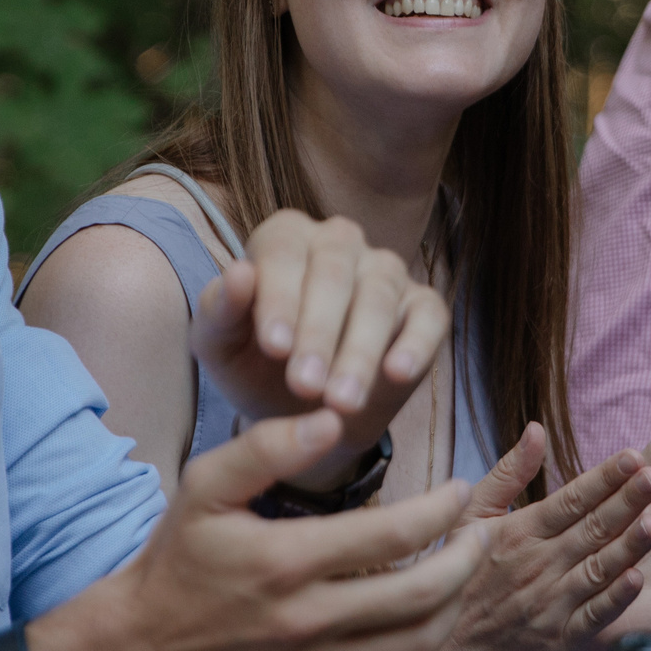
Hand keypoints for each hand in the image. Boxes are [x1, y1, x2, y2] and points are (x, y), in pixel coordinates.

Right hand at [62, 411, 484, 650]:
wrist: (144, 648)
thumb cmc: (180, 557)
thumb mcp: (206, 485)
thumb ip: (268, 446)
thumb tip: (332, 418)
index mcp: (285, 562)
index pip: (394, 535)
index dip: (442, 509)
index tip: (459, 490)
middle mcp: (305, 623)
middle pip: (421, 595)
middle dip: (466, 558)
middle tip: (479, 531)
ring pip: (418, 645)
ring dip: (456, 605)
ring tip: (462, 571)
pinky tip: (430, 620)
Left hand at [189, 211, 449, 489]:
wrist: (300, 412)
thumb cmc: (253, 366)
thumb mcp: (221, 347)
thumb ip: (220, 311)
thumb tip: (239, 273)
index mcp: (284, 237)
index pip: (283, 253)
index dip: (280, 299)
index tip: (274, 348)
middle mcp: (338, 242)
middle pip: (334, 273)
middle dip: (320, 333)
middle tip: (306, 386)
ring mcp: (385, 270)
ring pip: (379, 296)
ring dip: (360, 350)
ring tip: (342, 401)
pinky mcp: (424, 306)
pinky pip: (429, 317)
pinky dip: (416, 344)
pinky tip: (397, 374)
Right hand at [419, 424, 650, 650]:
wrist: (442, 649)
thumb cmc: (460, 574)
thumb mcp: (472, 516)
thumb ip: (508, 473)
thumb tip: (536, 429)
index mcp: (522, 531)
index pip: (572, 498)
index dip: (604, 477)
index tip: (634, 455)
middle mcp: (539, 563)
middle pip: (593, 527)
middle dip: (628, 500)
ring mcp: (550, 603)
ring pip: (599, 568)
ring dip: (630, 545)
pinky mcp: (559, 639)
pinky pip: (593, 616)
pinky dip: (616, 598)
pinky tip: (638, 579)